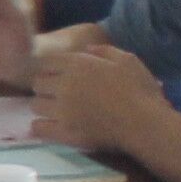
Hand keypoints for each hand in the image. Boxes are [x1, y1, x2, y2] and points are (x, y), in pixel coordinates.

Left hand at [33, 28, 165, 153]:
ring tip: (53, 110)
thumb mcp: (127, 60)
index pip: (47, 62)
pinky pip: (38, 128)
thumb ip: (104, 51)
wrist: (145, 124)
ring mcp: (62, 110)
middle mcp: (65, 85)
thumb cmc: (140, 90)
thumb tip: (87, 49)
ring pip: (35, 105)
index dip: (53, 68)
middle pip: (38, 83)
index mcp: (78, 64)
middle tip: (56, 93)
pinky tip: (48, 126)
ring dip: (43, 105)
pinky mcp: (65, 132)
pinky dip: (40, 126)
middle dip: (46, 86)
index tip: (59, 75)